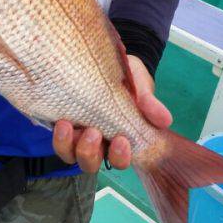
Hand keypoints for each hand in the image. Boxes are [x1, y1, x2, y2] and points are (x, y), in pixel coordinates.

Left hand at [53, 55, 172, 173]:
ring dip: (68, 145)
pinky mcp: (61, 123)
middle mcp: (98, 141)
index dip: (120, 157)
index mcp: (120, 137)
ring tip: (68, 125)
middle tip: (94, 132)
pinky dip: (57, 135)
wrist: (106, 59)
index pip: (120, 159)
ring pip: (70, 154)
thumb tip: (165, 120)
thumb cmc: (128, 77)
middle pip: (91, 163)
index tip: (121, 140)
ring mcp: (77, 133)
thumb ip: (148, 102)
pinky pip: (57, 138)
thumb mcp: (140, 85)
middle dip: (90, 153)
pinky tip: (61, 121)